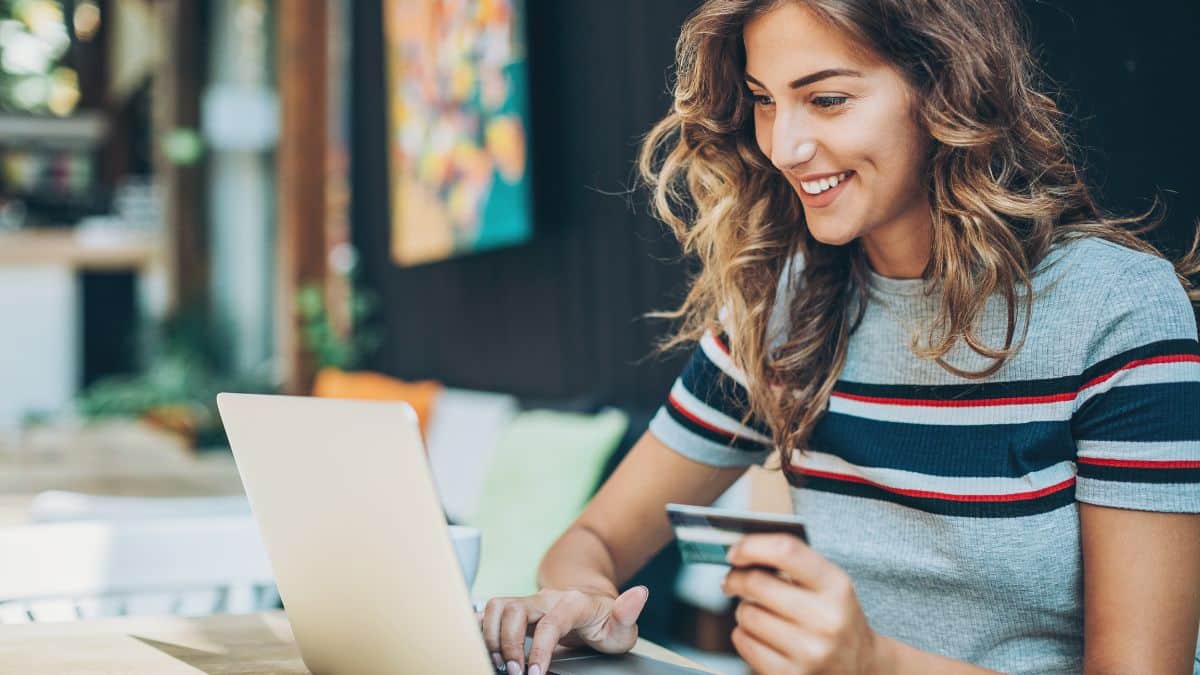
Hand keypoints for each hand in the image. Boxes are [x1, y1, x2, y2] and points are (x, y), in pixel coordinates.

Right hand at [479, 585, 648, 674]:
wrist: (591, 605)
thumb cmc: (605, 622)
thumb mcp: (622, 625)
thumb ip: (628, 613)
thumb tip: (640, 593)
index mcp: (573, 603)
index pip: (550, 623)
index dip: (539, 650)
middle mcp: (546, 598)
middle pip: (515, 609)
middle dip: (508, 643)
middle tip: (514, 672)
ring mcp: (529, 602)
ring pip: (498, 606)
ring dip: (491, 635)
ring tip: (498, 662)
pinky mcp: (515, 609)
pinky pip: (490, 611)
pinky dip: (481, 627)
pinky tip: (481, 646)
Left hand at [722, 534, 883, 674]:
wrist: (861, 667)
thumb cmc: (835, 617)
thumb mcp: (829, 584)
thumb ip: (793, 563)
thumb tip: (741, 552)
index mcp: (836, 586)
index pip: (786, 552)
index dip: (752, 546)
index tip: (734, 551)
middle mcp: (826, 619)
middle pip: (757, 584)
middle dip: (736, 578)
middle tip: (733, 580)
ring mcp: (810, 651)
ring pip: (747, 615)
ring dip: (744, 610)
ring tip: (759, 612)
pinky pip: (744, 642)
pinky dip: (743, 634)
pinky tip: (759, 634)